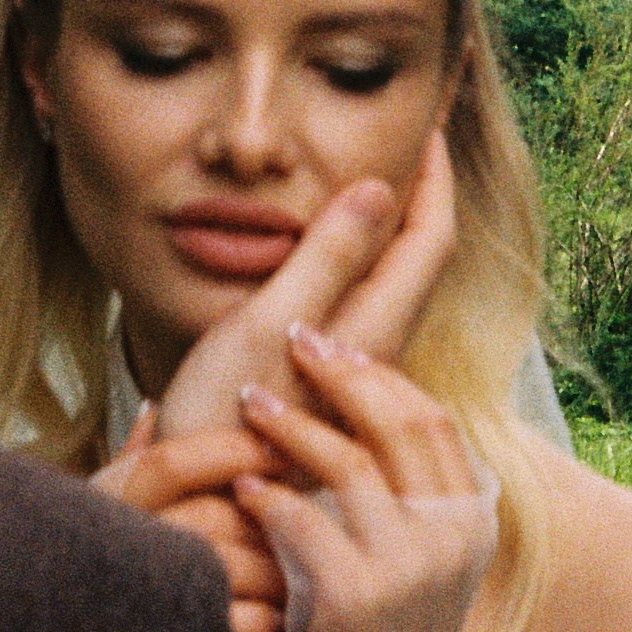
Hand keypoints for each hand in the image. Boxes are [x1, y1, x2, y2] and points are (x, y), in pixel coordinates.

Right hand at [89, 406, 289, 631]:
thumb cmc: (84, 559)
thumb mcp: (98, 501)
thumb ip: (130, 456)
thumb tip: (154, 407)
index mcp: (111, 497)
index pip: (172, 462)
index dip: (232, 450)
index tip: (280, 447)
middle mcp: (125, 540)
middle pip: (211, 515)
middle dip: (267, 515)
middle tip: (312, 512)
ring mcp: (144, 592)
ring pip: (227, 566)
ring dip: (274, 568)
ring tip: (307, 565)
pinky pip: (228, 624)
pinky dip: (261, 618)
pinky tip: (280, 614)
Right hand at [154, 131, 460, 445]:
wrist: (195, 510)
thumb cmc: (222, 422)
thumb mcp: (268, 326)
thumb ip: (323, 258)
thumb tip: (380, 188)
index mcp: (373, 328)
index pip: (431, 238)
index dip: (436, 176)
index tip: (430, 121)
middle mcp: (374, 348)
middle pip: (419, 257)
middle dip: (421, 192)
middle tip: (413, 137)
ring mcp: (350, 367)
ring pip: (388, 279)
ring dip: (389, 222)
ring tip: (376, 173)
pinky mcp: (321, 379)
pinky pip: (356, 298)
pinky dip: (356, 253)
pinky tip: (325, 242)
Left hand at [234, 330, 497, 631]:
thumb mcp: (417, 563)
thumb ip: (406, 495)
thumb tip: (366, 403)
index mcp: (471, 522)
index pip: (431, 420)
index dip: (378, 375)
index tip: (332, 345)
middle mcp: (450, 541)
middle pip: (398, 425)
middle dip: (342, 374)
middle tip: (295, 343)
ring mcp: (406, 571)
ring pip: (348, 465)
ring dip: (293, 425)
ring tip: (252, 404)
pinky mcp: (354, 600)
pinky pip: (303, 522)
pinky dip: (268, 494)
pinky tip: (242, 484)